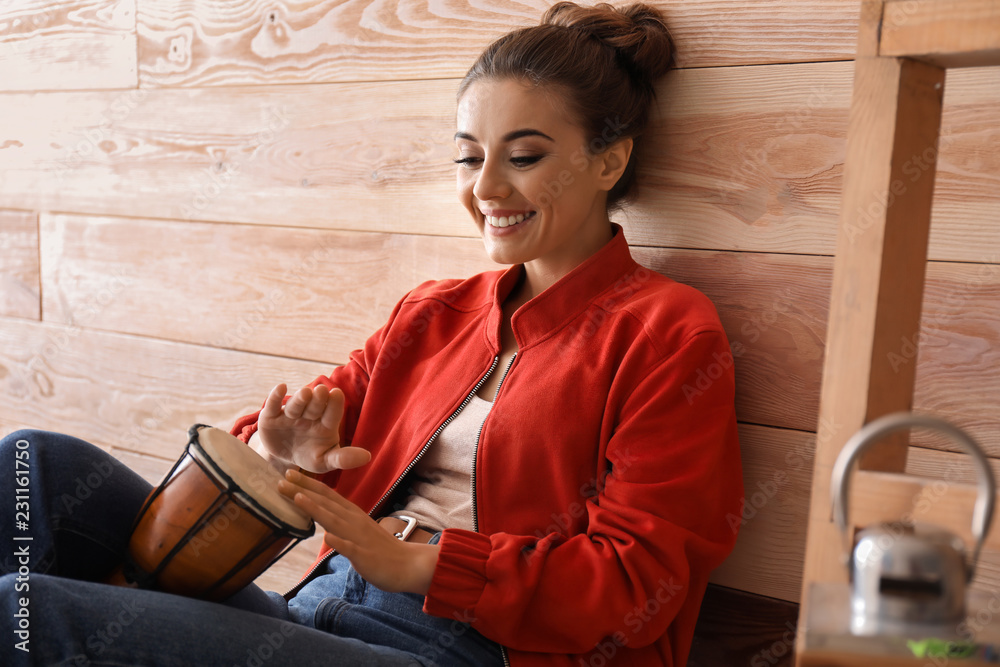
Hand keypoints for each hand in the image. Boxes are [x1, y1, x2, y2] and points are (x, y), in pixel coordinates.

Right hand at [255, 383, 370, 473]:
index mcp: (325, 424)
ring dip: (300, 398)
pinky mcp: (271, 417)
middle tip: (322, 390)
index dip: (334, 404)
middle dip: (318, 399)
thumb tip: (368, 457)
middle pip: (315, 406)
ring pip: (296, 404)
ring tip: (306, 393)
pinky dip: (276, 396)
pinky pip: (273, 405)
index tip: (337, 394)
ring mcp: (290, 415)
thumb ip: (343, 459)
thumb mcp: (325, 461)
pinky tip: (281, 387)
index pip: (332, 413)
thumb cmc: (309, 457)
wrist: (282, 460)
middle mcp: (309, 416)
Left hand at [278, 469, 439, 594]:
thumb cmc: (379, 549)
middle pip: (326, 503)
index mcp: (351, 514)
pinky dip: (339, 542)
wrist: (407, 565)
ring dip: (316, 509)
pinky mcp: (365, 556)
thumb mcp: (356, 530)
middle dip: (303, 490)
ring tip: (298, 498)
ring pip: (335, 521)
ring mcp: (359, 537)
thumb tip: (321, 518)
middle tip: (282, 478)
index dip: (307, 484)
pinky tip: (328, 537)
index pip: (326, 495)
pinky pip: (351, 548)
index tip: (288, 473)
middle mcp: (354, 521)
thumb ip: (340, 522)